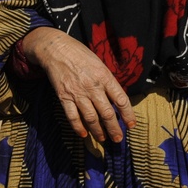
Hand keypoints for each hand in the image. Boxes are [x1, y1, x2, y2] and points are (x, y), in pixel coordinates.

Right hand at [21, 27, 134, 142]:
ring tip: (103, 138)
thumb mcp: (100, 64)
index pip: (121, 100)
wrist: (56, 49)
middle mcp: (93, 87)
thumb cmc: (80, 55)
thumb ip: (108, 82)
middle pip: (107, 113)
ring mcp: (78, 93)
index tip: (131, 124)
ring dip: (98, 131)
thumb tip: (115, 100)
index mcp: (105, 77)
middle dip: (114, 129)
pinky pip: (72, 116)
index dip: (128, 115)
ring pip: (91, 118)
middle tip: (118, 138)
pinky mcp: (64, 96)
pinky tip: (83, 134)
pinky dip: (78, 127)